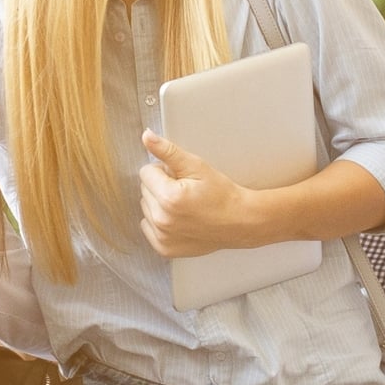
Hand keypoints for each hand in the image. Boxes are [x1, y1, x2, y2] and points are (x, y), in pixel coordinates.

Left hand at [138, 131, 254, 258]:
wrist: (240, 222)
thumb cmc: (222, 195)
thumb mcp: (197, 166)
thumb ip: (168, 151)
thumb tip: (147, 136)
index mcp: (169, 197)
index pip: (146, 172)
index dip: (164, 171)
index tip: (182, 178)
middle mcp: (162, 219)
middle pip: (144, 190)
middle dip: (161, 186)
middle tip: (185, 191)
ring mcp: (162, 236)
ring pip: (145, 208)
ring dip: (159, 204)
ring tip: (184, 206)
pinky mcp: (164, 248)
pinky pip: (148, 227)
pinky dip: (160, 222)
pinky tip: (179, 219)